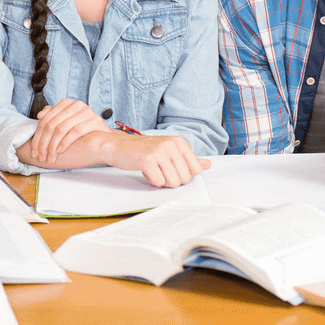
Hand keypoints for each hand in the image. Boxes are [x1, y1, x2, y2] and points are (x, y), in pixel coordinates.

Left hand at [28, 99, 112, 164]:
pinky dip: (65, 142)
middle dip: (43, 143)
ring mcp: (87, 112)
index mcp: (66, 103)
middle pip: (52, 125)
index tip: (34, 151)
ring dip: (53, 145)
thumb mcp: (65, 123)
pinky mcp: (95, 121)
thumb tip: (40, 115)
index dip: (37, 137)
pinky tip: (60, 150)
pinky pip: (76, 131)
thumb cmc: (83, 131)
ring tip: (50, 156)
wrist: (105, 138)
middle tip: (40, 156)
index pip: (45, 120)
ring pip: (62, 128)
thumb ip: (53, 117)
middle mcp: (76, 104)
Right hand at [90, 131, 210, 187]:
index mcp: (179, 141)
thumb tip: (207, 165)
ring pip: (173, 183)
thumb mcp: (168, 150)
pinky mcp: (147, 160)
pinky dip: (151, 180)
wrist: (116, 146)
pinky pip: (158, 182)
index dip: (183, 175)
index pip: (196, 170)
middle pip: (185, 179)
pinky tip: (144, 170)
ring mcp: (159, 152)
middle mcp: (171, 144)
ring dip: (161, 181)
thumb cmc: (143, 150)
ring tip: (152, 169)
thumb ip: (188, 159)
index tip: (170, 168)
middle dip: (171, 180)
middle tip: (159, 169)